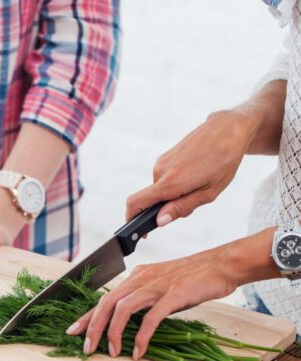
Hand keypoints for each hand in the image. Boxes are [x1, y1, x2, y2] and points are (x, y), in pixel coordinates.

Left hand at [66, 249, 239, 360]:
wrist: (222, 265)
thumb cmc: (193, 279)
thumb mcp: (160, 286)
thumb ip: (143, 300)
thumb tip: (127, 322)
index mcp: (136, 276)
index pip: (105, 298)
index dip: (87, 316)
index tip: (73, 331)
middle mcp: (141, 278)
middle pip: (107, 303)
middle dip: (93, 327)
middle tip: (87, 348)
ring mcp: (156, 286)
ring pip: (123, 309)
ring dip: (113, 332)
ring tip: (112, 352)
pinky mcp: (173, 295)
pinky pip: (150, 318)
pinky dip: (141, 336)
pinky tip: (138, 351)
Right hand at [126, 109, 257, 225]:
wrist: (228, 128)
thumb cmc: (224, 160)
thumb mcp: (208, 192)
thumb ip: (181, 208)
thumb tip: (159, 221)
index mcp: (170, 182)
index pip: (135, 203)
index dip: (132, 220)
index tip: (140, 230)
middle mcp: (160, 171)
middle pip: (152, 200)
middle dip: (166, 207)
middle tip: (193, 200)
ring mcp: (161, 162)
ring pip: (160, 189)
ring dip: (173, 194)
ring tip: (198, 183)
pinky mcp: (165, 156)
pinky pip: (164, 178)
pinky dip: (175, 183)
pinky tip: (194, 174)